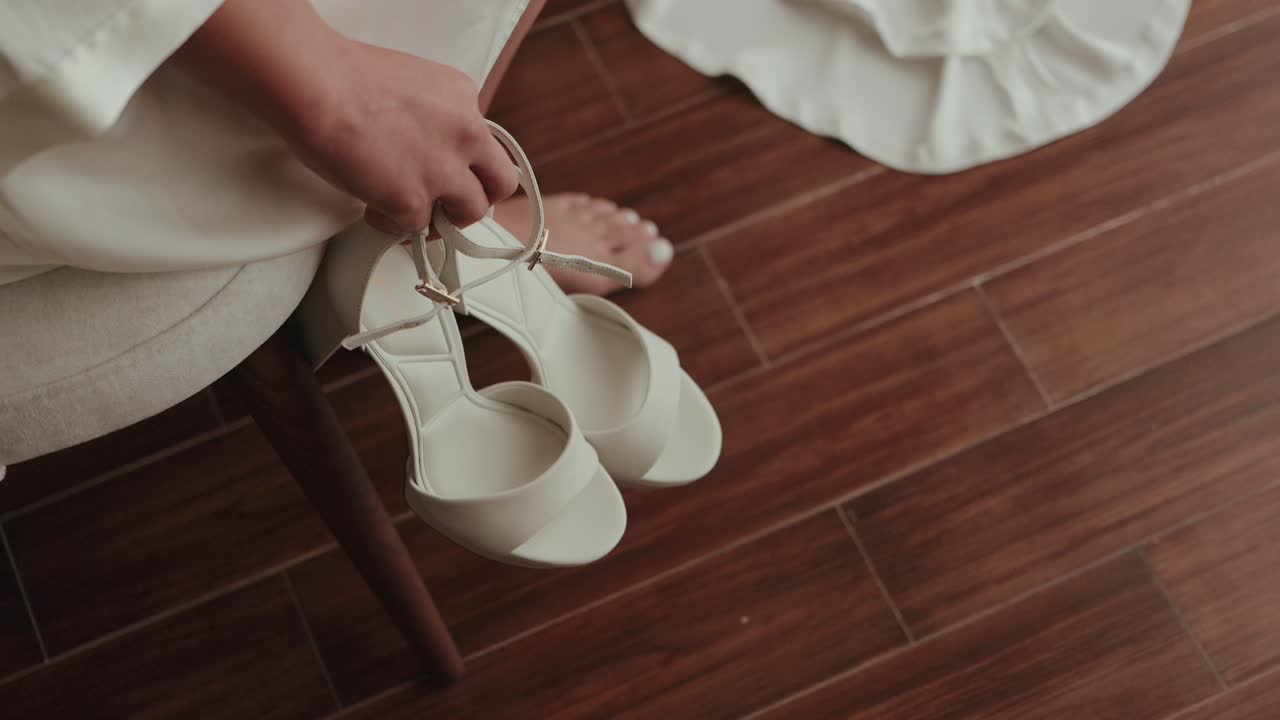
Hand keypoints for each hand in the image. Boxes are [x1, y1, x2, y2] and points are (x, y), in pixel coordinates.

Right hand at [289, 42, 518, 233]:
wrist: (318, 83)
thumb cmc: (346, 75)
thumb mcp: (415, 81)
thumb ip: (435, 113)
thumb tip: (424, 140)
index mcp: (465, 97)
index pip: (487, 143)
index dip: (469, 163)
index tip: (454, 173)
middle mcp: (466, 133)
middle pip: (501, 183)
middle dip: (480, 198)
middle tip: (451, 204)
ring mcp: (443, 169)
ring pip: (471, 213)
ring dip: (445, 219)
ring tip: (414, 213)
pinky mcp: (413, 199)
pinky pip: (417, 228)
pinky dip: (397, 226)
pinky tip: (377, 211)